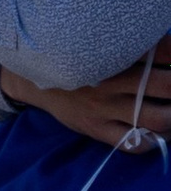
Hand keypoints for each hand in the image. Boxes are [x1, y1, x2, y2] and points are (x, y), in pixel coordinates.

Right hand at [1, 38, 170, 147]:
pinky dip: (156, 140)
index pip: (165, 50)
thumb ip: (135, 47)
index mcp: (113, 52)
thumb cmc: (77, 61)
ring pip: (157, 118)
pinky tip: (161, 132)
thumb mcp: (101, 46)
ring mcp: (103, 108)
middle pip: (166, 85)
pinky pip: (133, 143)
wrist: (33, 80)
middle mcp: (111, 80)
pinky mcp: (95, 129)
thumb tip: (169, 51)